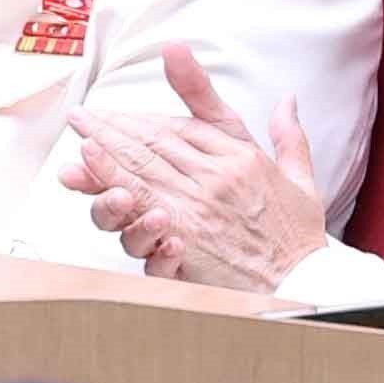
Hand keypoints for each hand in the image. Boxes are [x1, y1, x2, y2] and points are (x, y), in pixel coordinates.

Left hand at [65, 43, 329, 288]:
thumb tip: (287, 99)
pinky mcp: (183, 232)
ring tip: (80, 130)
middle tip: (83, 115)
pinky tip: (88, 164)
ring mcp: (198, 203)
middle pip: (155, 142)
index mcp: (242, 157)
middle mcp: (217, 175)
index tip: (120, 113)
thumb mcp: (302, 179)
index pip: (184, 128)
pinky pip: (139, 201)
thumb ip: (289, 136)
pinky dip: (111, 178)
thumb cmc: (299, 237)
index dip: (147, 119)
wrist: (303, 283)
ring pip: (141, 165)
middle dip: (115, 125)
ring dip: (105, 144)